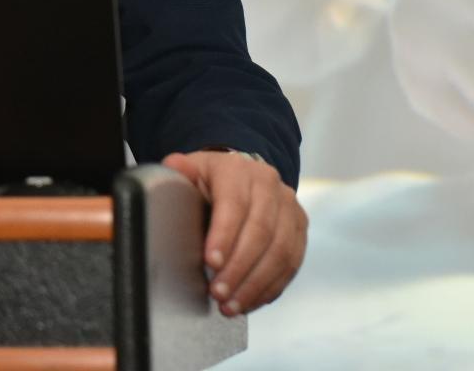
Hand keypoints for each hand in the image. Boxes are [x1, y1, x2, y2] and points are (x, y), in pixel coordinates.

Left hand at [162, 150, 306, 315]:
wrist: (241, 177)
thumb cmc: (210, 180)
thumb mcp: (191, 171)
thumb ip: (180, 172)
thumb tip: (173, 167)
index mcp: (239, 170)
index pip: (235, 205)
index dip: (224, 236)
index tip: (210, 263)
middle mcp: (270, 185)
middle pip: (261, 232)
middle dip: (239, 268)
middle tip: (218, 293)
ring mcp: (290, 207)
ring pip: (280, 252)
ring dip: (255, 284)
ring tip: (231, 306)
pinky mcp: (300, 229)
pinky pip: (291, 264)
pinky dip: (270, 287)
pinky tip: (249, 302)